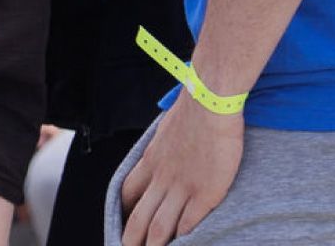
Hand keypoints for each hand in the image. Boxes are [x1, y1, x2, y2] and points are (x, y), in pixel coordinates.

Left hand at [119, 99, 243, 245]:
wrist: (210, 102)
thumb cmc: (194, 109)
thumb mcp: (167, 128)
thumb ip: (164, 145)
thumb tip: (166, 146)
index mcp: (150, 161)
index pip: (128, 193)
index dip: (124, 213)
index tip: (125, 224)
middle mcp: (161, 177)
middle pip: (139, 218)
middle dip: (133, 240)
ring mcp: (182, 187)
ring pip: (160, 227)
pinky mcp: (205, 193)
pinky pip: (189, 224)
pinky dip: (184, 239)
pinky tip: (185, 245)